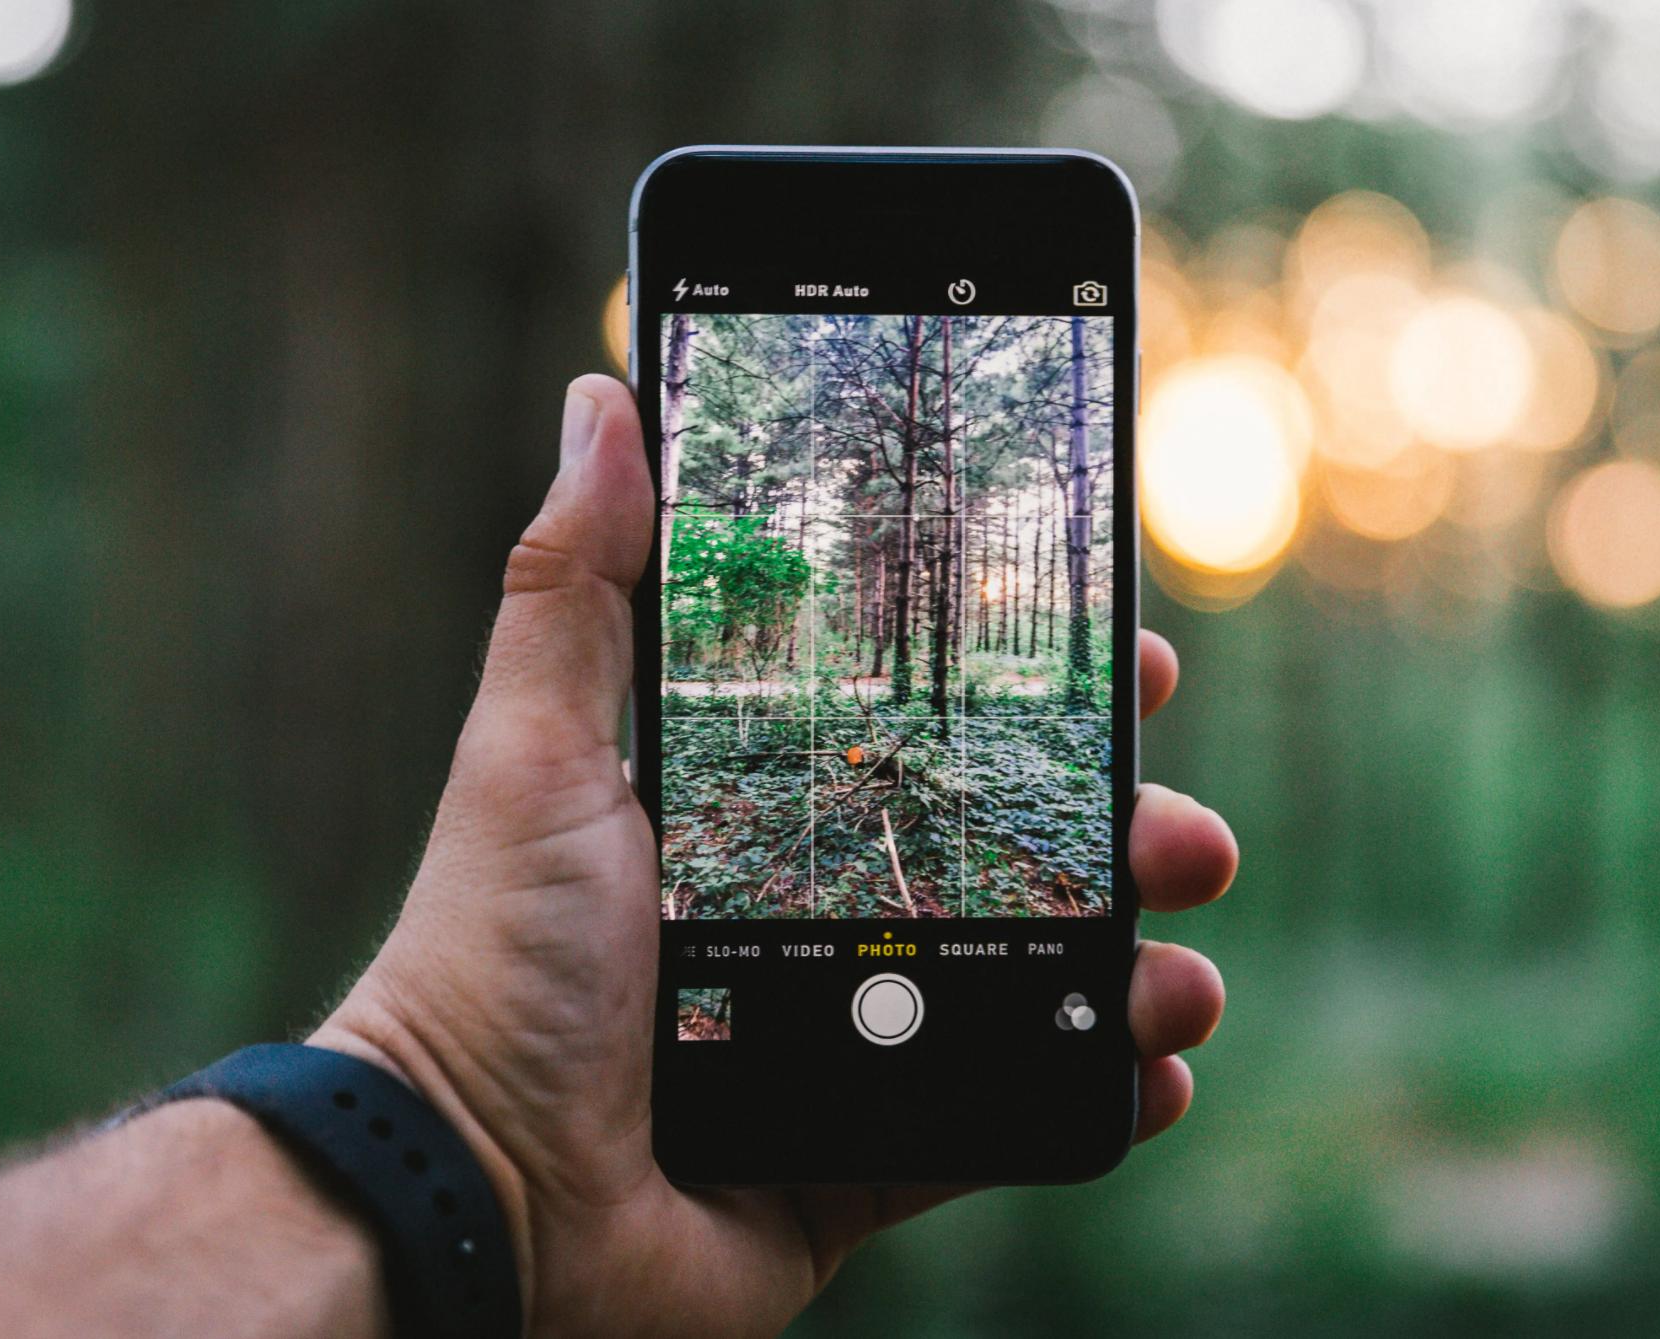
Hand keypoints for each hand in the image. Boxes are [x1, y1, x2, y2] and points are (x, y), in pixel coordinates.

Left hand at [311, 376, 1238, 1337]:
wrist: (475, 1193)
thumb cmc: (491, 959)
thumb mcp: (535, 750)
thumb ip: (578, 583)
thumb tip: (605, 400)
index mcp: (763, 812)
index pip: (931, 729)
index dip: (1037, 700)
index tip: (1129, 664)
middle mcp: (821, 913)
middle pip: (1014, 850)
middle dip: (1126, 829)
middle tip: (1184, 829)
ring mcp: (856, 1036)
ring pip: (1043, 981)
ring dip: (1142, 963)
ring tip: (1183, 969)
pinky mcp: (871, 1155)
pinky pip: (1016, 1119)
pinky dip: (1100, 1093)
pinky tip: (1152, 1069)